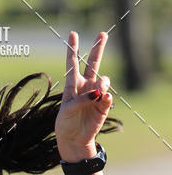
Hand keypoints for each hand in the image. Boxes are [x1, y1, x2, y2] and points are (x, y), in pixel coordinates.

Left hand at [55, 31, 111, 160]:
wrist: (74, 139)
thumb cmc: (66, 124)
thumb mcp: (67, 111)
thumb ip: (80, 100)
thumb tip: (98, 94)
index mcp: (72, 85)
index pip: (72, 64)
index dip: (73, 49)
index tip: (73, 34)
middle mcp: (85, 86)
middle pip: (93, 63)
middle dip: (98, 49)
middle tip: (103, 34)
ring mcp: (95, 95)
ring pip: (103, 80)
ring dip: (103, 82)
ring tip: (100, 90)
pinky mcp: (103, 106)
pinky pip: (108, 97)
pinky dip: (106, 97)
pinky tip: (104, 98)